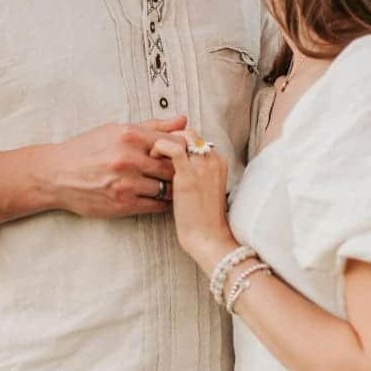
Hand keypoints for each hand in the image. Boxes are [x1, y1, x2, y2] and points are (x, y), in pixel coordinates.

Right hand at [44, 116, 187, 218]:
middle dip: (179, 170)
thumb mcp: (116, 130)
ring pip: (167, 188)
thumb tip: (184, 120)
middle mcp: (128, 158)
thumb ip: (153, 126)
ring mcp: (125, 183)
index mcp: (129, 135)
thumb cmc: (87, 149)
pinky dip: (162, 202)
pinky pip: (156, 205)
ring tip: (169, 185)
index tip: (181, 154)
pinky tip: (158, 197)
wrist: (57, 175)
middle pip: (173, 167)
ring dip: (171, 188)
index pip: (174, 142)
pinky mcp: (123, 204)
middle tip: (180, 172)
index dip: (182, 150)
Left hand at [150, 129, 238, 273]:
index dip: (176, 139)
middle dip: (169, 136)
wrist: (207, 237)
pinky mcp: (189, 175)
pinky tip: (153, 159)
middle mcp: (213, 159)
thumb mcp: (202, 188)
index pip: (195, 137)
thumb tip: (176, 162)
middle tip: (155, 149)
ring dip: (163, 140)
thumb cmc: (201, 217)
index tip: (162, 149)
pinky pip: (174, 149)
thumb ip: (194, 171)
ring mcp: (203, 166)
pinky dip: (160, 148)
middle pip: (189, 133)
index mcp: (218, 161)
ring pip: (182, 136)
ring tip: (152, 154)